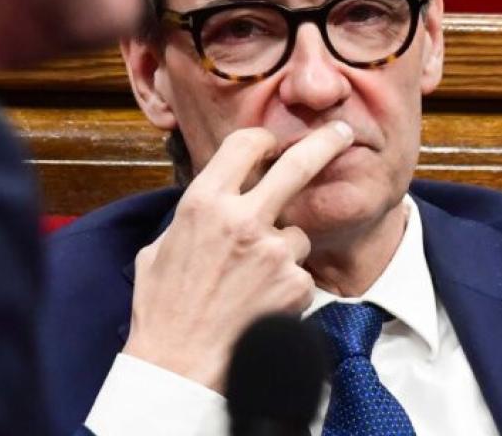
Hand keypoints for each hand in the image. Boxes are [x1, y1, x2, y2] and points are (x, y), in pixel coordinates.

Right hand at [119, 120, 353, 389]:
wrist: (178, 367)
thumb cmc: (162, 311)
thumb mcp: (159, 249)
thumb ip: (191, 220)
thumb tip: (208, 208)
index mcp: (203, 202)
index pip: (244, 144)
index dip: (261, 140)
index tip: (273, 143)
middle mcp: (242, 218)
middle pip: (298, 163)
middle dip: (325, 142)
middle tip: (342, 133)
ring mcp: (273, 251)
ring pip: (298, 233)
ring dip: (283, 251)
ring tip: (250, 285)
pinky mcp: (295, 284)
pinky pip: (300, 274)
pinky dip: (287, 287)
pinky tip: (260, 305)